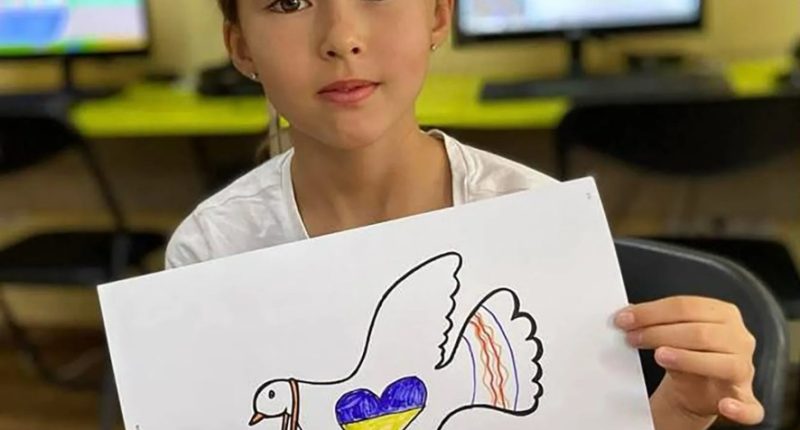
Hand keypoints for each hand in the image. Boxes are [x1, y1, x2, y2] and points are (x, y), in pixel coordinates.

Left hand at [615, 296, 762, 429]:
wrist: (697, 388)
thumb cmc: (686, 354)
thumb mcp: (672, 333)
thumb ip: (656, 323)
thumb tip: (627, 315)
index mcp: (723, 314)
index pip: (686, 306)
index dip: (652, 312)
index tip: (625, 319)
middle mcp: (739, 338)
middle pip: (700, 332)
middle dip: (660, 333)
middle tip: (633, 337)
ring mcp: (744, 368)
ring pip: (723, 362)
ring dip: (688, 359)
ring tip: (660, 356)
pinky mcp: (745, 397)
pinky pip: (750, 407)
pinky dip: (739, 409)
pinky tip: (724, 406)